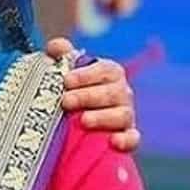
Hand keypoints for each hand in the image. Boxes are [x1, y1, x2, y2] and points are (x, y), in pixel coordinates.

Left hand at [45, 37, 139, 152]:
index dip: (86, 75)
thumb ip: (61, 56)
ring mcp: (125, 116)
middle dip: (88, 96)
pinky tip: (113, 141)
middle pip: (113, 92)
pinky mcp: (126, 137)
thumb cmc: (71, 91)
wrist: (73, 122)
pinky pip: (132, 138)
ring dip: (103, 117)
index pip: (105, 70)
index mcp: (110, 74)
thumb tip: (56, 47)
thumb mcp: (64, 72)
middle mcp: (121, 93)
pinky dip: (126, 140)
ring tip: (83, 121)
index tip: (66, 80)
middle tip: (66, 101)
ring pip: (123, 115)